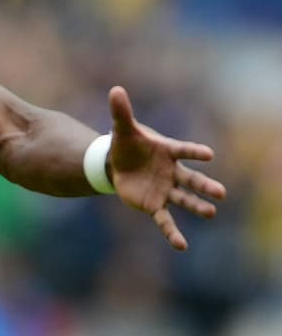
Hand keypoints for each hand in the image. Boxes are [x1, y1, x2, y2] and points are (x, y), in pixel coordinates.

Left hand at [107, 85, 226, 250]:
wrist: (117, 163)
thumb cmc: (126, 144)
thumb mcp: (122, 129)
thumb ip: (121, 112)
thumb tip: (115, 89)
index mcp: (168, 151)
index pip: (183, 150)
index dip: (194, 152)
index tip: (208, 154)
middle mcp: (172, 172)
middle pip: (191, 179)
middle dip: (204, 185)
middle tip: (220, 192)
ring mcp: (165, 190)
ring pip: (184, 199)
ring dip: (196, 206)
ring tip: (210, 212)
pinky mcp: (154, 205)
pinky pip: (165, 220)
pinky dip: (172, 233)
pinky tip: (181, 246)